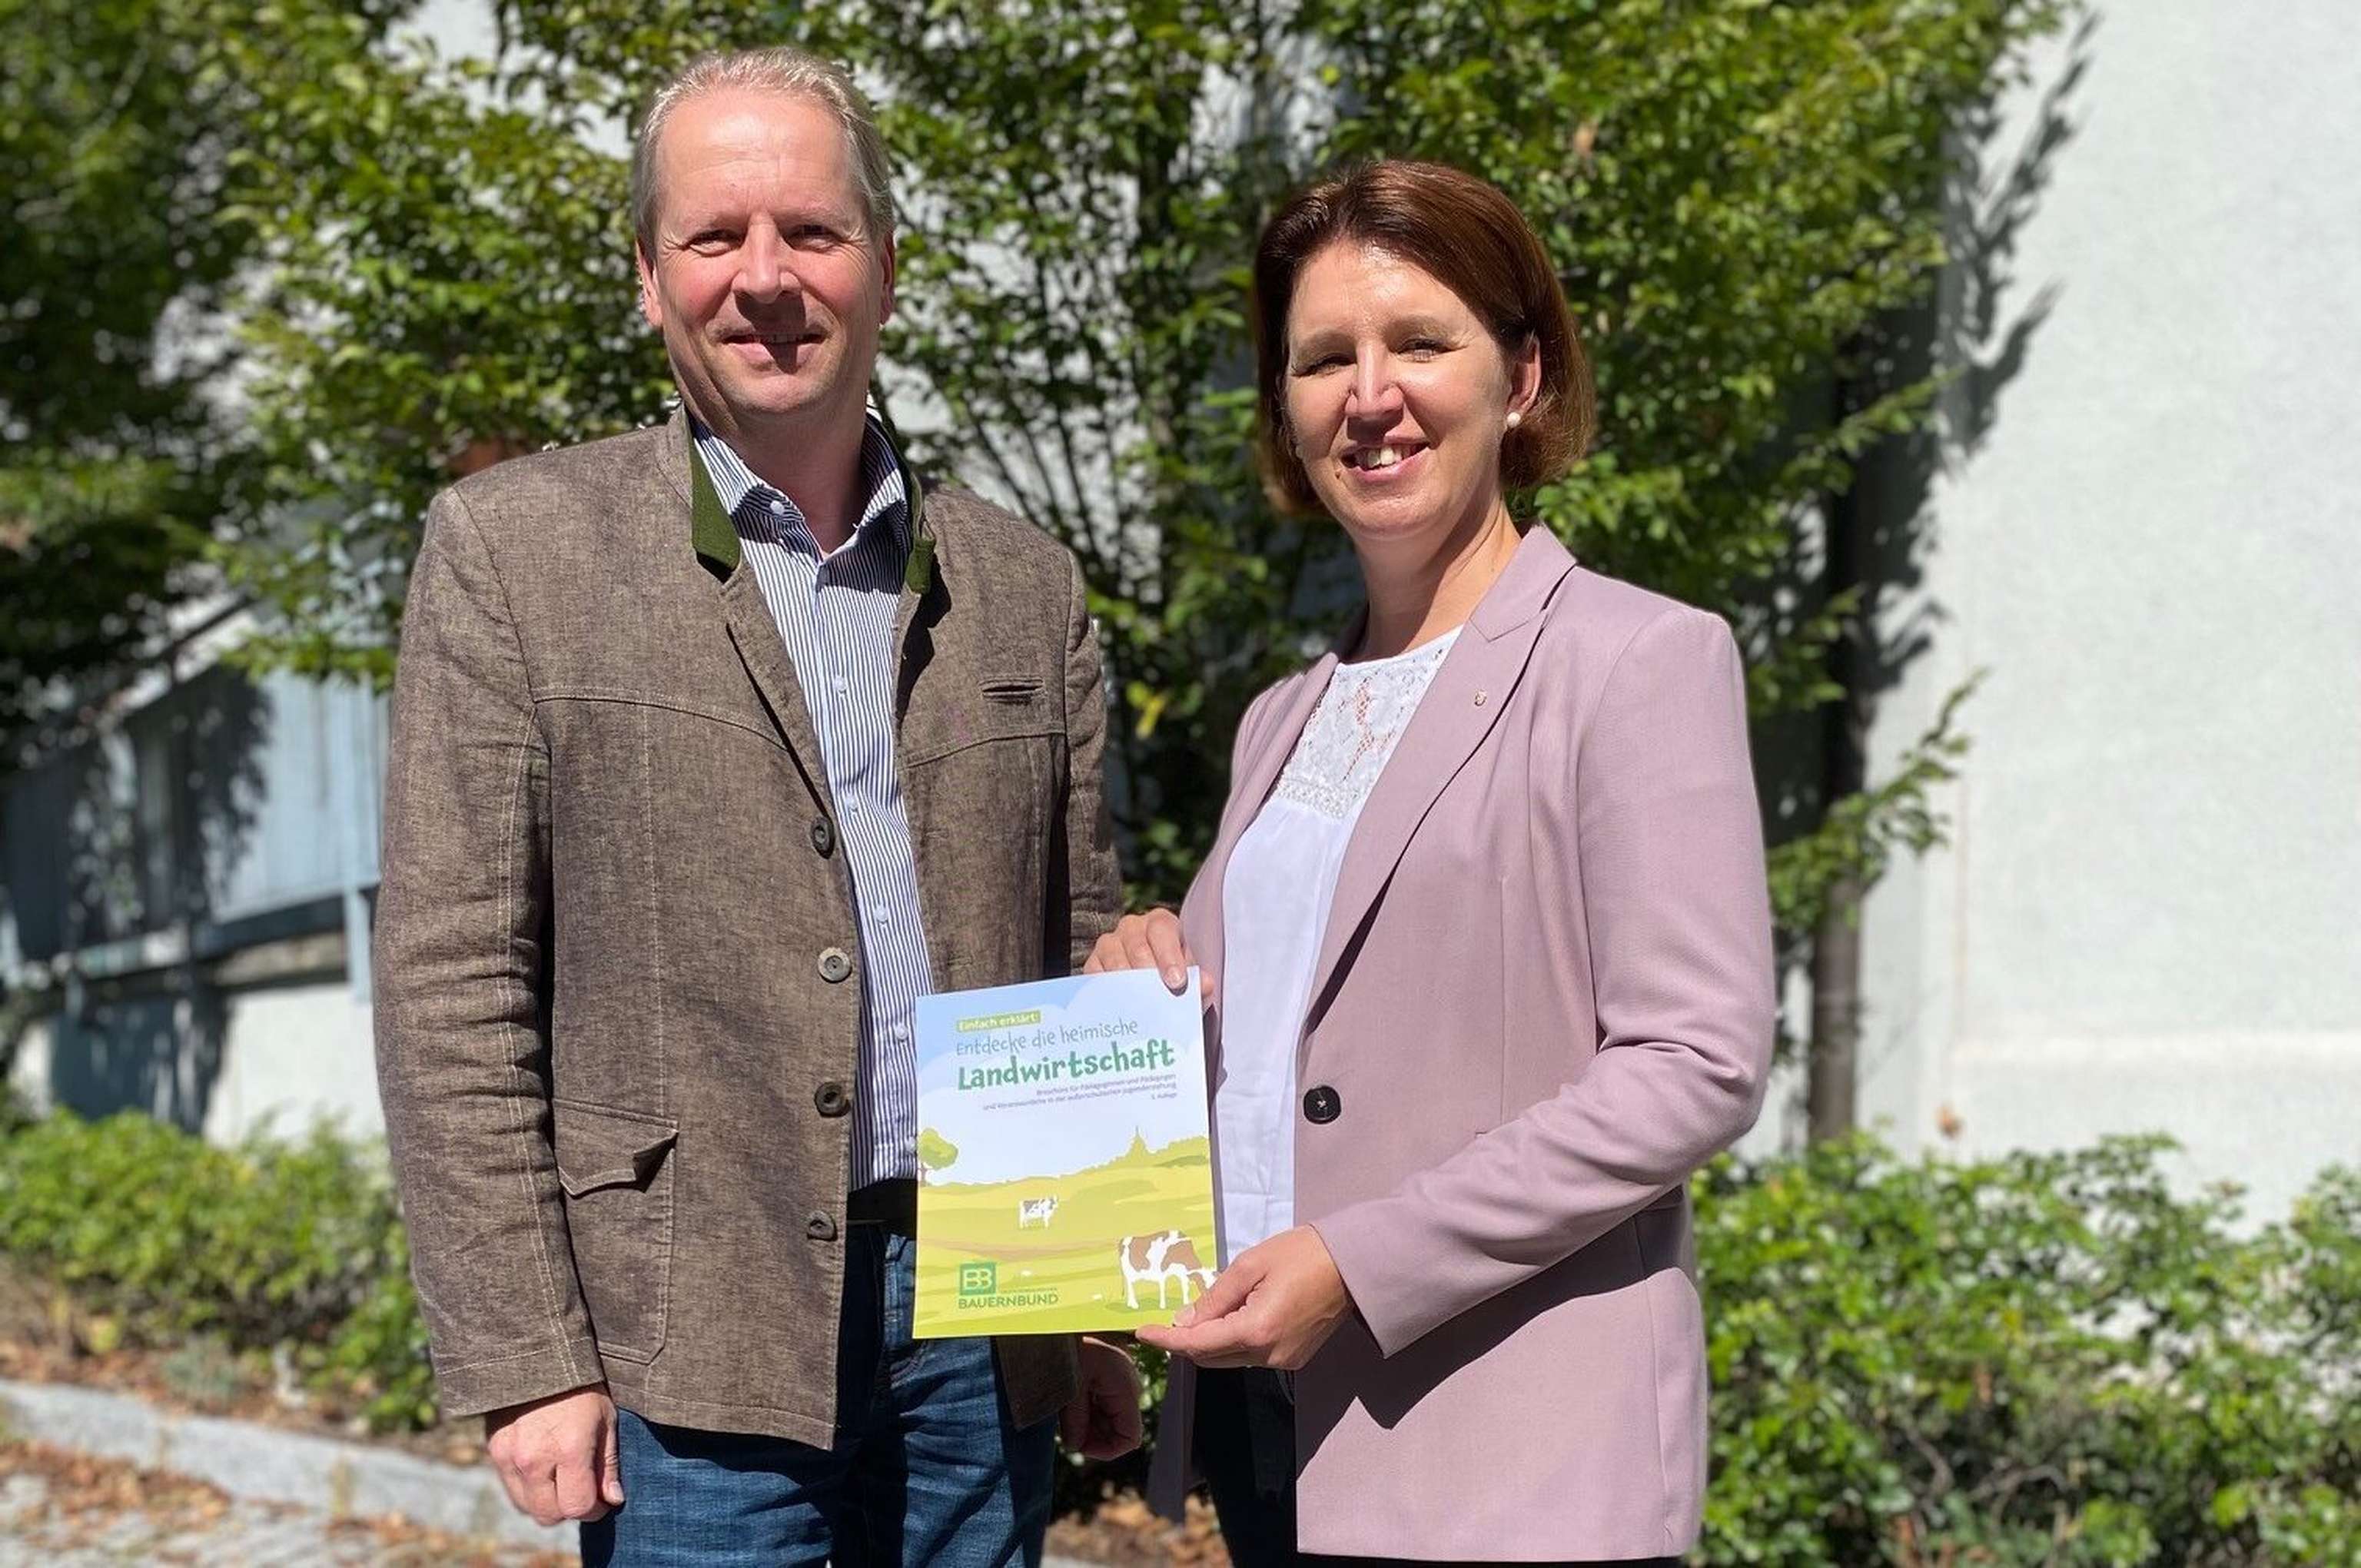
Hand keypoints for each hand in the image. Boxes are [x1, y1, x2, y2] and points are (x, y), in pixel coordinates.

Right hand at [484, 1383, 623, 1525]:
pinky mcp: (494, 1450)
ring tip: (562, 1478)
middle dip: (569, 1509)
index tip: (602, 1501)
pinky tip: (543, 1466)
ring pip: (526, 1507)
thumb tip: (612, 1499)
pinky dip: (528, 1487)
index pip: (577, 1507)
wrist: (539, 1354)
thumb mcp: (605, 1418)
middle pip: (548, 1515)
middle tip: (582, 1490)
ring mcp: (509, 1456)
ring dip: (546, 1502)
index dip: (594, 1510)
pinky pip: (511, 1487)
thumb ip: (608, 1464)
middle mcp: (534, 1459)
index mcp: (568, 1449)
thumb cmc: (581, 1385)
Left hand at [1059, 1336, 1144, 1459]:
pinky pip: (1103, 1403)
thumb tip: (1076, 1446)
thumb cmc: (1071, 1342)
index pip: (1129, 1438)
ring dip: (1088, 1424)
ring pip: (1109, 1418)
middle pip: (1118, 1430)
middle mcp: (1127, 1388)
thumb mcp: (1071, 1385)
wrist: (1070, 1313)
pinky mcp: (1110, 1376)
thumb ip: (1075, 1419)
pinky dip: (1087, 1410)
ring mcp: (1119, 1382)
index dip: (1107, 1450)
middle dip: (1094, 1437)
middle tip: (1066, 1431)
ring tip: (1065, 1415)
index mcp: (1124, 1390)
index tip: (1080, 1446)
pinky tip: (1069, 1403)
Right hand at [1083, 908, 1214, 999]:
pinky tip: (1118, 1005)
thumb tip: (1205, 985)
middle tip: (1157, 995)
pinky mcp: (1093, 962)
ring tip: (1138, 1004)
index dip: (1169, 955)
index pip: (1162, 929)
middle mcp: (1132, 927)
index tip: (1177, 982)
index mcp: (1160, 923)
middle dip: (1148, 971)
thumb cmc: (1173, 977)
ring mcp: (1109, 943)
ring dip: (1127, 982)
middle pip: (1137, 944)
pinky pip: (1095, 973)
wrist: (1150, 987)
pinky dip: (1106, 989)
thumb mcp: (1189, 978)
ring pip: (1114, 958)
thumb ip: (1199, 981)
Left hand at [1136, 1226, 1351, 1370]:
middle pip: (1211, 1358)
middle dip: (1184, 1342)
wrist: (1353, 1265)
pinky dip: (1232, 1341)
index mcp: (1256, 1331)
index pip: (1198, 1344)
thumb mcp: (1250, 1264)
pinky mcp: (1293, 1358)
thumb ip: (1214, 1297)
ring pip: (1229, 1359)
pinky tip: (1228, 1319)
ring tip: (1197, 1315)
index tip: (1142, 1332)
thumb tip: (1185, 1322)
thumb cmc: (1302, 1254)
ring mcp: (1283, 1361)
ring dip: (1208, 1342)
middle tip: (1164, 1321)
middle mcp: (1268, 1356)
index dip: (1166, 1340)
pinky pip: (1250, 1355)